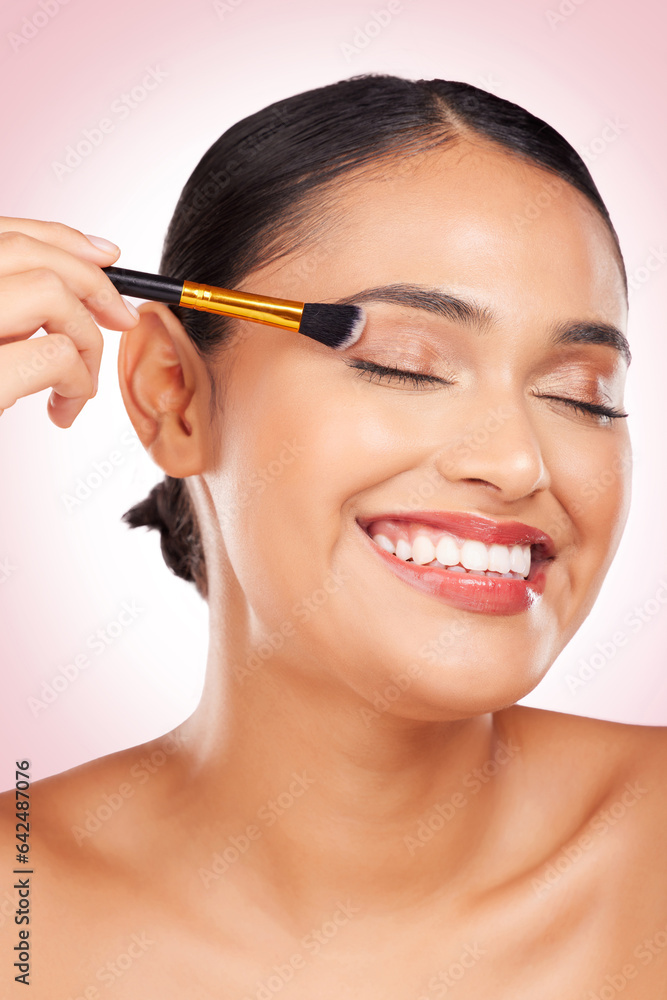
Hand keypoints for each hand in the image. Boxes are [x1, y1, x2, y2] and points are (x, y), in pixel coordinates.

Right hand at [0, 217, 139, 426]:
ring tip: (79, 383)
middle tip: (122, 318)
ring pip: (51, 295)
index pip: (5, 232)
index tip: (107, 259)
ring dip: (86, 339)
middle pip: (31, 254)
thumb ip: (11, 312)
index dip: (64, 239)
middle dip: (94, 283)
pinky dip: (79, 381)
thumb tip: (80, 284)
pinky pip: (56, 356)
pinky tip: (63, 408)